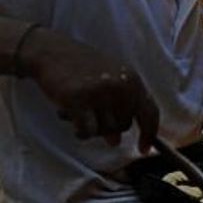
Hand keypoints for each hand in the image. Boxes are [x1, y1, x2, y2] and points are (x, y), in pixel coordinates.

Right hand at [20, 28, 159, 151]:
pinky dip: (79, 131)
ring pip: (105, 130)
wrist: (52, 52)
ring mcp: (100, 92)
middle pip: (124, 125)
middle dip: (108, 127)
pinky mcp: (78, 99)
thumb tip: (115, 141)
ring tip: (79, 110)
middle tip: (92, 115)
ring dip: (91, 127)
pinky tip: (68, 116)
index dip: (149, 133)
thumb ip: (118, 108)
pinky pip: (86, 131)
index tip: (144, 149)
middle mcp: (121, 85)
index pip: (150, 112)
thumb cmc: (81, 68)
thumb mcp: (108, 82)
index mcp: (132, 79)